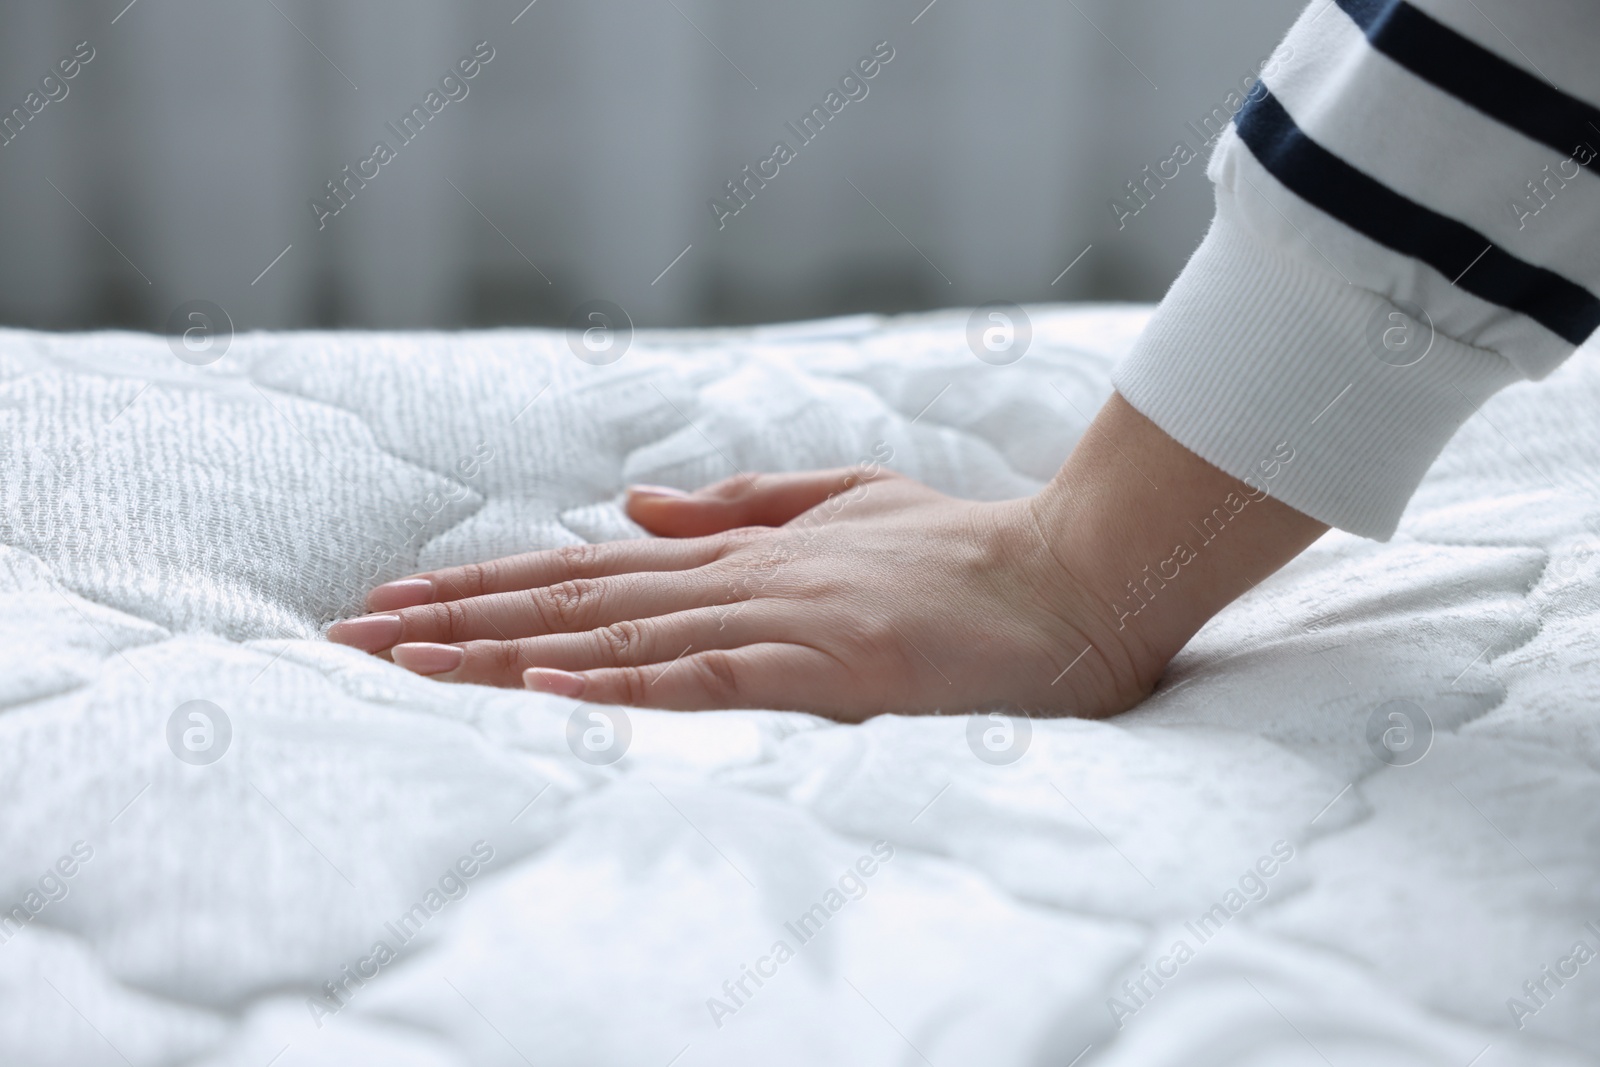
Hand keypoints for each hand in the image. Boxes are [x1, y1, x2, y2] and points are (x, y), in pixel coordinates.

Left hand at [327, 469, 1150, 719]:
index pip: (586, 570)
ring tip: (406, 660)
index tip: (397, 603)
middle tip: (351, 633)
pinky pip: (707, 676)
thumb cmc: (963, 552)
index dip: (487, 586)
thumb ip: (738, 506)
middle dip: (457, 619)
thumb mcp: (841, 507)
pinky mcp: (828, 659)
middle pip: (574, 599)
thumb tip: (634, 506)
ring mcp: (779, 616)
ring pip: (617, 634)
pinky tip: (545, 685)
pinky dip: (623, 683)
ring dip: (505, 649)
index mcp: (738, 554)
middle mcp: (739, 579)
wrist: (1070, 578)